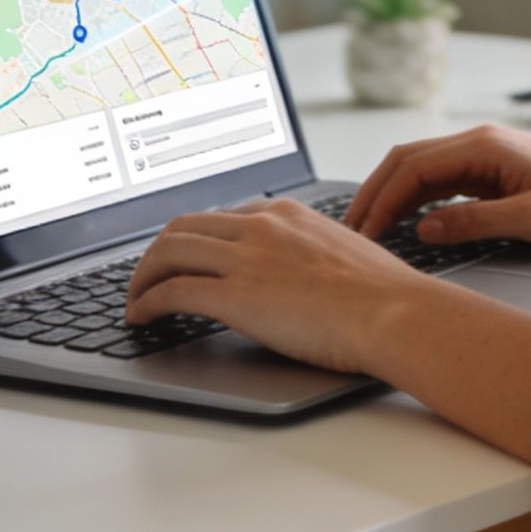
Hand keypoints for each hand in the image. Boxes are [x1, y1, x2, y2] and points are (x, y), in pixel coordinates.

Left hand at [123, 198, 442, 373]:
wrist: (394, 312)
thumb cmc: (383, 295)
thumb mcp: (344, 253)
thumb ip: (311, 252)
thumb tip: (303, 275)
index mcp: (287, 214)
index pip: (221, 216)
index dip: (194, 238)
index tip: (184, 256)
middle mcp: (260, 226)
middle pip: (183, 227)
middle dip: (157, 253)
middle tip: (147, 277)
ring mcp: (245, 258)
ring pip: (168, 252)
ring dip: (142, 277)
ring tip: (136, 300)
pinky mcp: (234, 295)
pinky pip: (171, 291)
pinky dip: (147, 302)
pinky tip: (143, 317)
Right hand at [343, 124, 530, 247]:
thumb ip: (476, 222)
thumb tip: (423, 228)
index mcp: (484, 146)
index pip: (413, 167)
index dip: (382, 199)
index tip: (364, 232)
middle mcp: (479, 144)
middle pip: (407, 162)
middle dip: (375, 194)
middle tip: (350, 231)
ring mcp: (484, 158)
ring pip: (420, 171)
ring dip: (391, 197)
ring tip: (368, 230)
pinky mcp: (492, 175)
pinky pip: (440, 183)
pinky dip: (415, 201)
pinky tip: (405, 223)